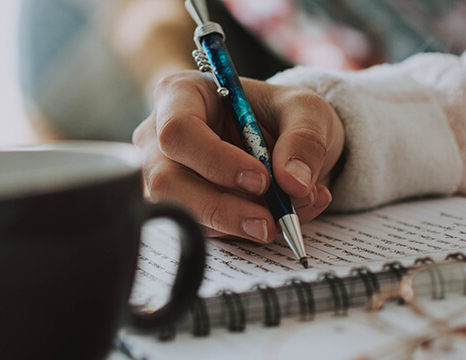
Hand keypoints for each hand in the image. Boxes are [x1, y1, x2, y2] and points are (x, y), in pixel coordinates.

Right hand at [133, 71, 344, 242]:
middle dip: (222, 208)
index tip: (261, 179)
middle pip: (168, 181)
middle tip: (269, 221)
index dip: (217, 160)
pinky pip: (203, 229)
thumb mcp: (306, 110)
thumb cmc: (281, 114)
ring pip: (184, 212)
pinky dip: (245, 231)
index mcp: (181, 94)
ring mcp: (164, 174)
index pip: (178, 130)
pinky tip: (280, 217)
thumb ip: (304, 139)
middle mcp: (160, 136)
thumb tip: (294, 183)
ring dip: (238, 224)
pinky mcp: (181, 205)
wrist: (284, 141)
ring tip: (287, 215)